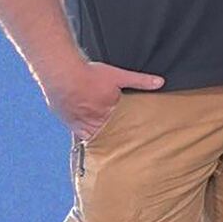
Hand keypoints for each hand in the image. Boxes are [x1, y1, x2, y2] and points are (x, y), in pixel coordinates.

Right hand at [43, 60, 163, 140]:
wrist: (62, 74)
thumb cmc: (90, 74)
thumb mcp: (119, 75)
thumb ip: (140, 80)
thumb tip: (160, 82)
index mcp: (110, 111)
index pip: (124, 126)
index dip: (130, 131)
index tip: (138, 138)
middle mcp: (95, 120)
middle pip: (109, 133)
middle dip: (116, 137)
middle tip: (126, 145)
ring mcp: (81, 123)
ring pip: (94, 136)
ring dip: (101, 139)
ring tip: (110, 148)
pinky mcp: (69, 123)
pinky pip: (79, 135)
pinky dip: (85, 138)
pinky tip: (89, 144)